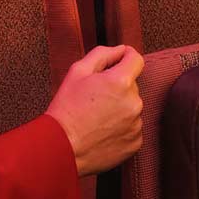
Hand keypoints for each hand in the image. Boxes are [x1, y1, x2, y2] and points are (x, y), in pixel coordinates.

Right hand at [46, 45, 144, 176]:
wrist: (62, 148)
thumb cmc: (66, 108)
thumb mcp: (77, 72)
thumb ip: (102, 54)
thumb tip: (121, 50)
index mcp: (121, 82)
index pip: (136, 59)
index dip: (125, 57)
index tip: (117, 61)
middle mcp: (134, 102)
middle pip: (132, 84)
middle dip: (118, 86)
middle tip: (96, 97)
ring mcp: (136, 124)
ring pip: (132, 106)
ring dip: (120, 106)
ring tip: (98, 116)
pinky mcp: (135, 142)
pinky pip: (132, 126)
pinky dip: (121, 126)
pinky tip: (103, 130)